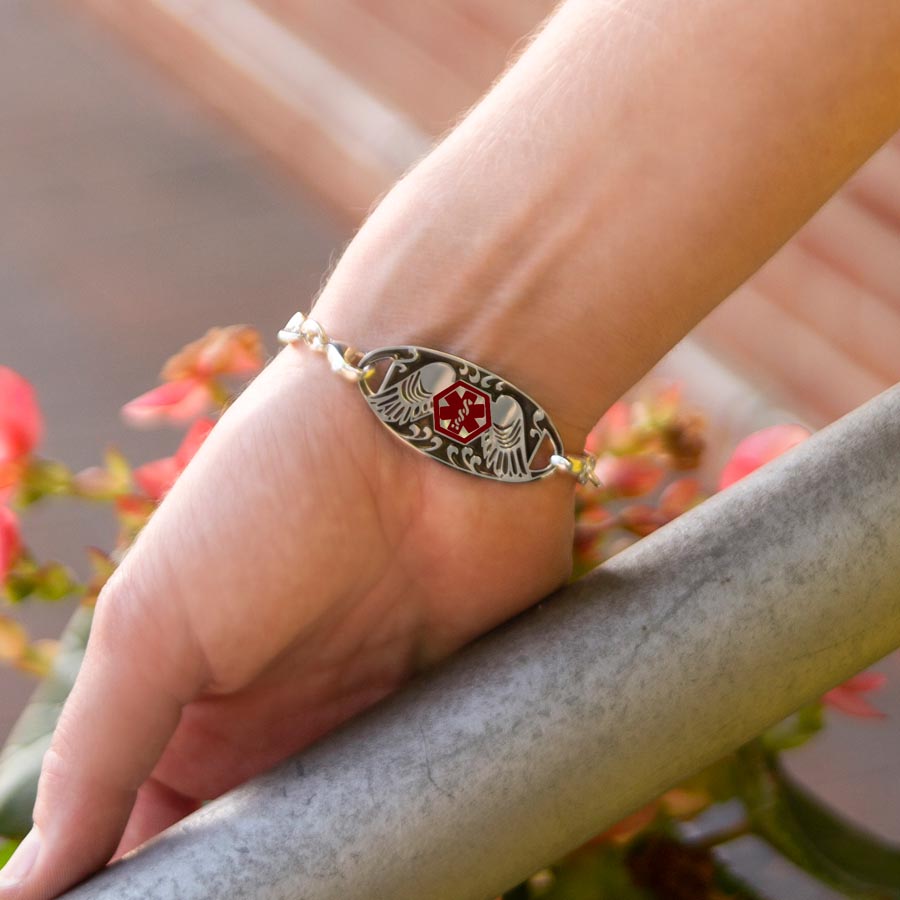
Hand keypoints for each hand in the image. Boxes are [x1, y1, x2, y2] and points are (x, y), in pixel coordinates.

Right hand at [0, 346, 574, 898]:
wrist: (423, 422)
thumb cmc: (271, 496)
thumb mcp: (152, 621)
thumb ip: (96, 754)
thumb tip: (27, 885)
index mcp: (197, 711)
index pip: (158, 841)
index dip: (158, 894)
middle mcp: (286, 725)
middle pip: (268, 854)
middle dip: (272, 891)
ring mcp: (375, 720)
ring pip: (359, 840)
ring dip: (360, 877)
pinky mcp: (454, 711)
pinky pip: (444, 802)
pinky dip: (438, 845)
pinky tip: (435, 878)